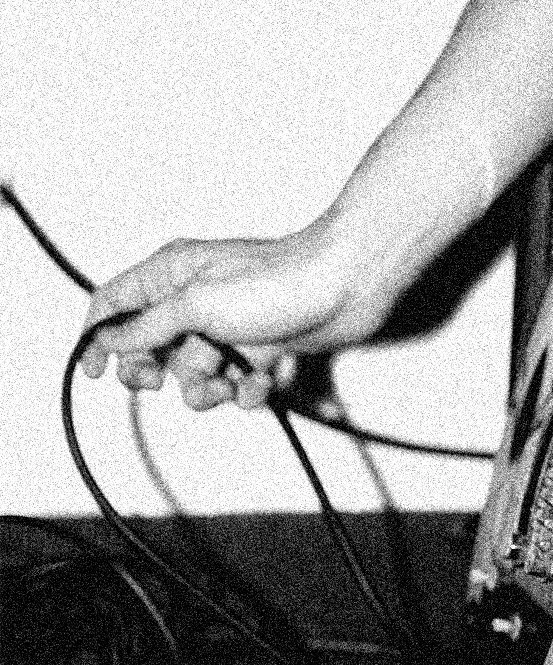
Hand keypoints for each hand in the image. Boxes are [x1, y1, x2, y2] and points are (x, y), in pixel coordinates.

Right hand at [81, 210, 399, 410]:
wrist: (345, 289)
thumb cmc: (277, 282)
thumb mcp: (197, 305)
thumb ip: (147, 326)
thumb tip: (106, 339)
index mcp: (172, 274)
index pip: (114, 303)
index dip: (97, 337)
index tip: (94, 372)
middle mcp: (196, 298)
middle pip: (149, 347)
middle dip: (155, 372)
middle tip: (161, 382)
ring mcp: (227, 325)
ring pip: (194, 373)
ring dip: (207, 388)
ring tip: (228, 382)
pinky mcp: (259, 348)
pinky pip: (235, 383)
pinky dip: (246, 389)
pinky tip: (263, 380)